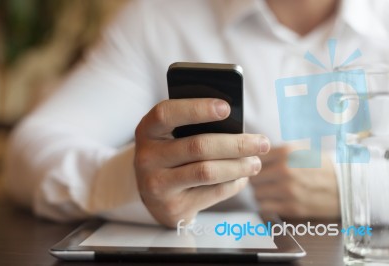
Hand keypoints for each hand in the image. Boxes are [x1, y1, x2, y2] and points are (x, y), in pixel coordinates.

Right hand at [134, 98, 269, 226]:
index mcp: (147, 130)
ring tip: (256, 162)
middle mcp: (147, 157)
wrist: (153, 193)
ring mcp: (157, 185)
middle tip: (262, 143)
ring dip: (239, 166)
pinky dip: (233, 184)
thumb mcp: (171, 136)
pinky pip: (212, 193)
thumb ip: (194, 127)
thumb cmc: (171, 153)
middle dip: (236, 144)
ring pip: (207, 172)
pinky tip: (242, 177)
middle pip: (198, 146)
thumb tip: (237, 128)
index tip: (227, 108)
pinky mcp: (172, 207)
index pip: (167, 113)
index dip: (197, 109)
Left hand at [251, 146, 339, 218]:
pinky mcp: (292, 208)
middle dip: (256, 179)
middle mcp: (286, 169)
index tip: (255, 166)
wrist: (346, 186)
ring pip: (256, 193)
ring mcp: (288, 190)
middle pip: (253, 177)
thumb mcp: (300, 149)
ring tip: (269, 190)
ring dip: (260, 193)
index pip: (253, 157)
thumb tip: (251, 154)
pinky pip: (264, 207)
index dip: (252, 163)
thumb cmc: (320, 167)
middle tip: (263, 180)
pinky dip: (266, 204)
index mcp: (287, 152)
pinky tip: (274, 200)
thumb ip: (275, 151)